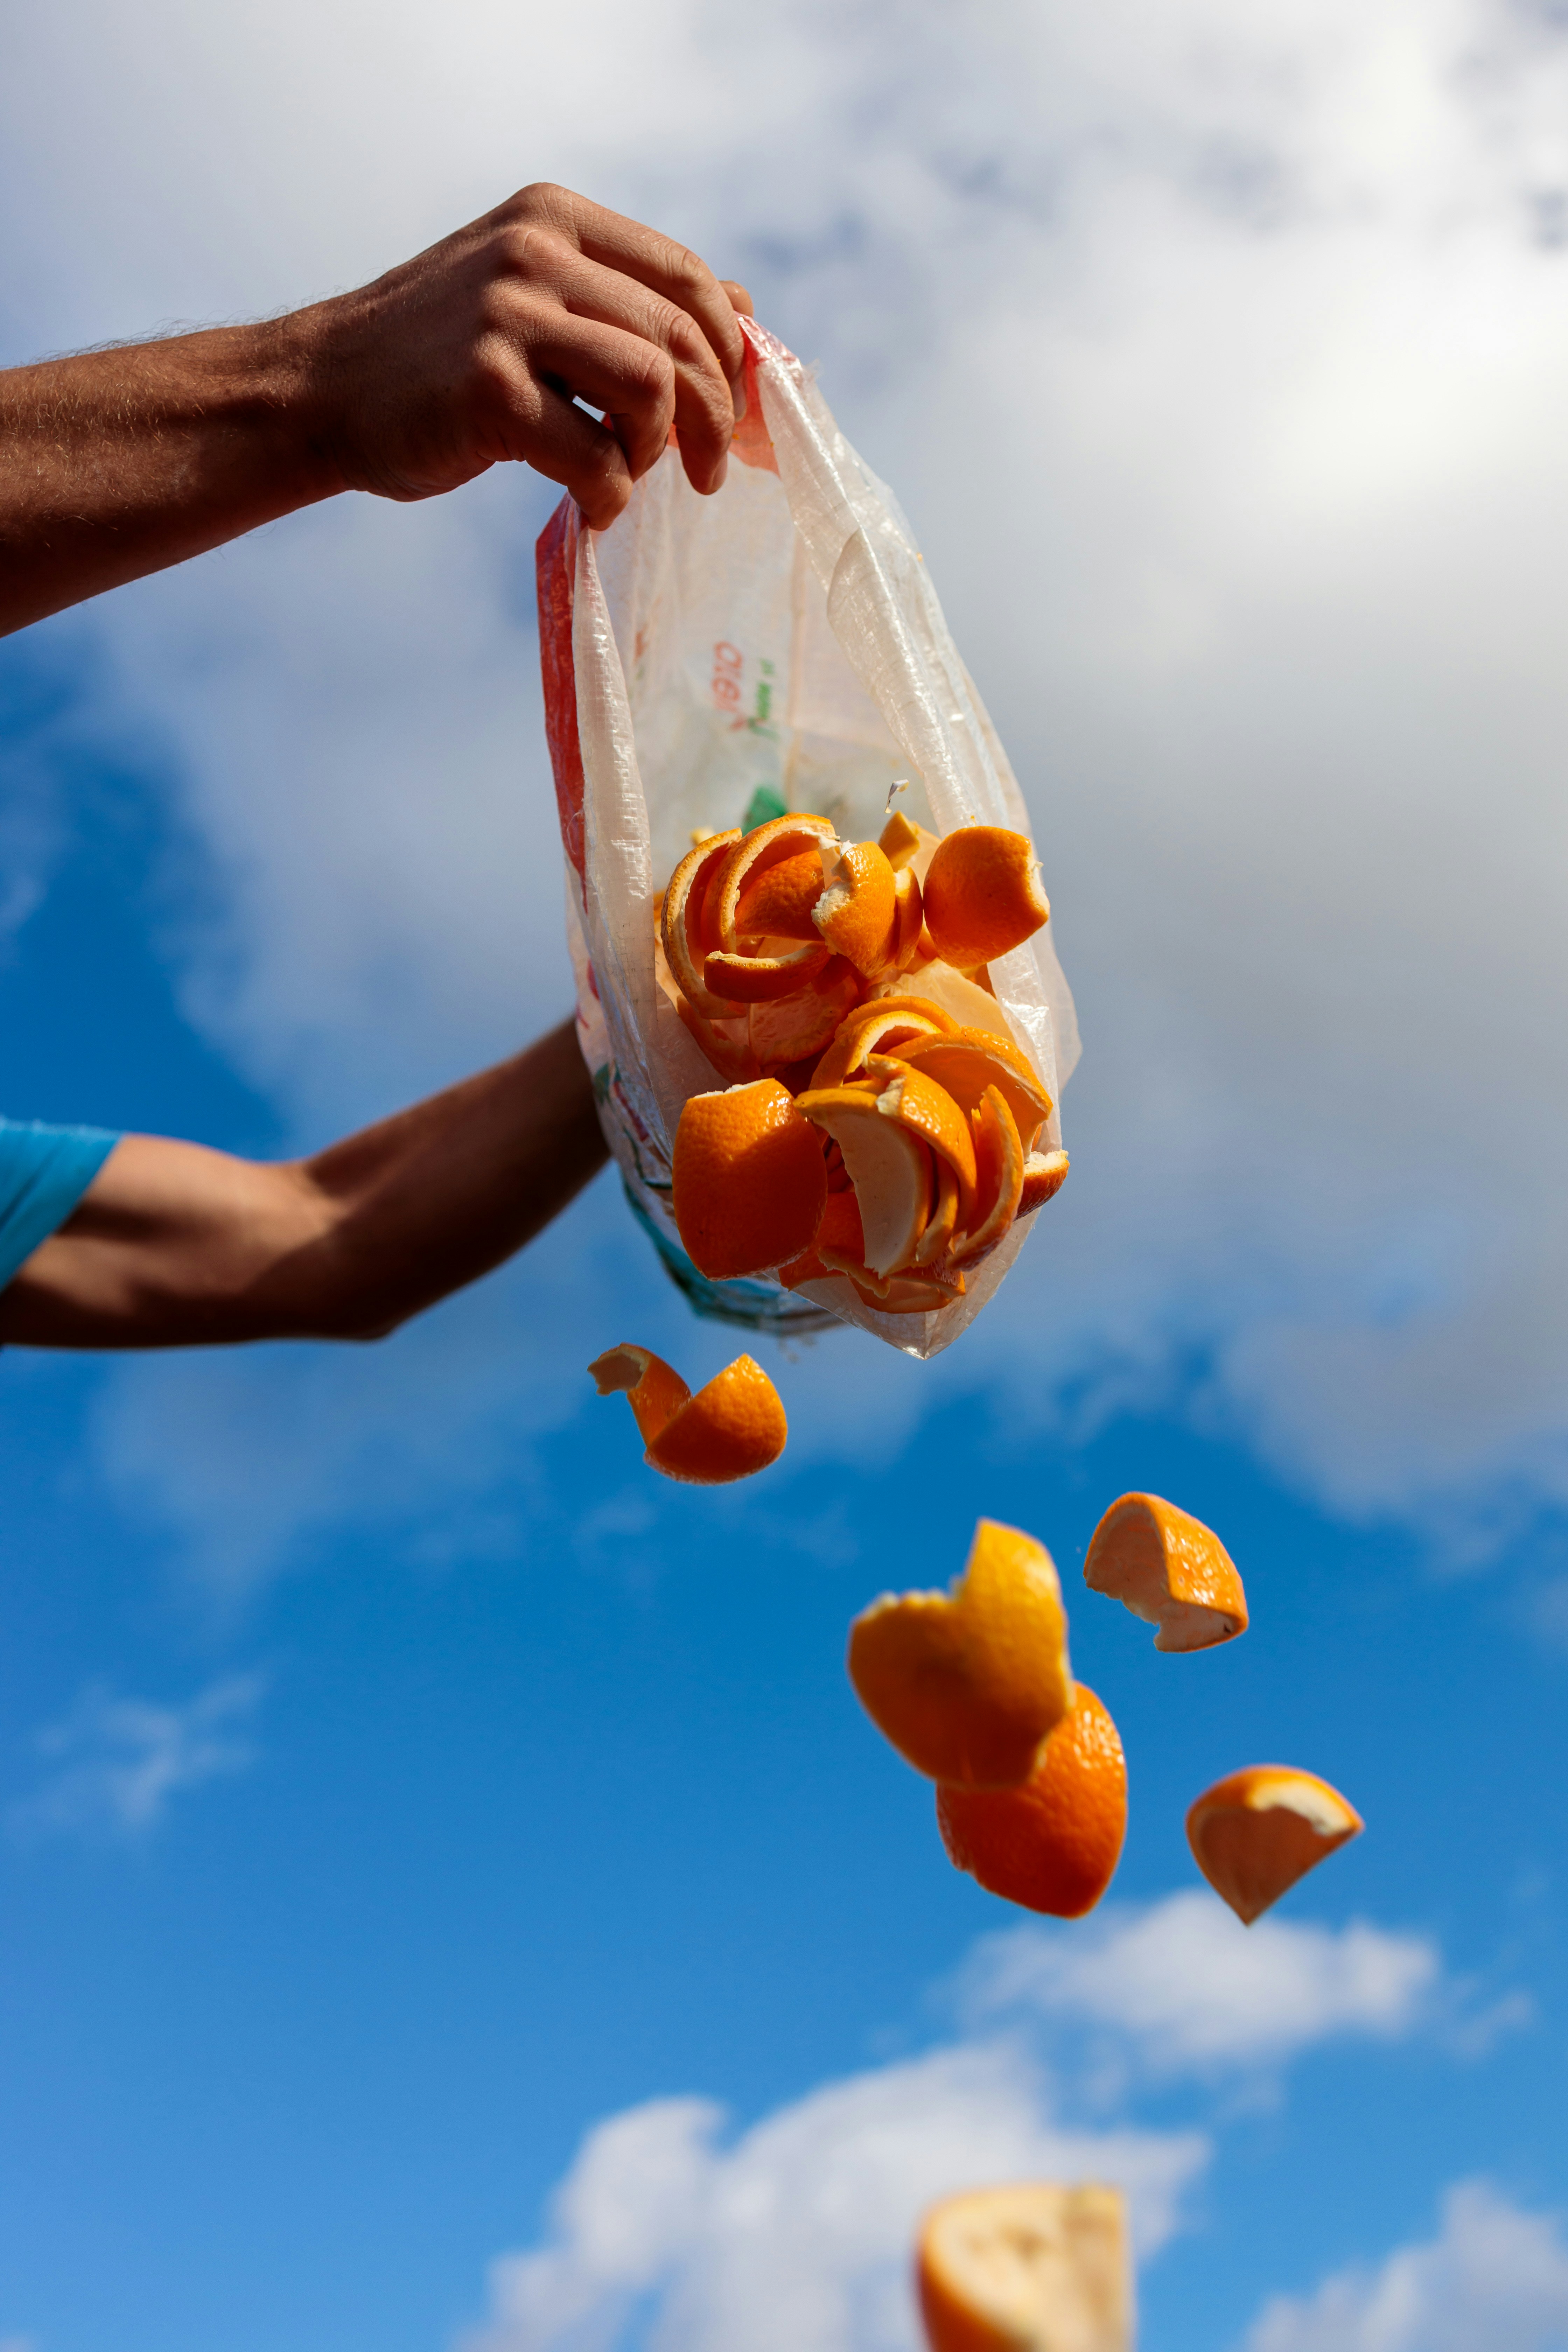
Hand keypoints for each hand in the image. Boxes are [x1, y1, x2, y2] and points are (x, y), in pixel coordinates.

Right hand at [306, 183, 754, 527]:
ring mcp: (508, 319)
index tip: (731, 410)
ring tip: (629, 476)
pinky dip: (611, 494)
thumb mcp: (530, 294)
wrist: (321, 390)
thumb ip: (625, 294)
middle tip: (704, 471)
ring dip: (658, 450)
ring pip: (650, 387)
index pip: (687, 277)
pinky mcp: (488, 391)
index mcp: (553, 220)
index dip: (729, 352)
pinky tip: (591, 507)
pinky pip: (596, 455)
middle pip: (680, 336)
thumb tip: (742, 307)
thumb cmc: (436, 356)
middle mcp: (535, 254)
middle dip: (713, 416)